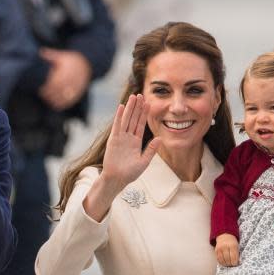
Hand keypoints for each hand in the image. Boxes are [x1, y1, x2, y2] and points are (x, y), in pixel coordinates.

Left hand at [38, 48, 91, 110]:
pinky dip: (62, 105)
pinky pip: (70, 101)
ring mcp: (75, 88)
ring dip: (54, 101)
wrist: (88, 63)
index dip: (46, 89)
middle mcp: (70, 81)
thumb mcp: (62, 55)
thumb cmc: (71, 60)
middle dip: (48, 95)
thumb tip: (40, 51)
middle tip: (42, 95)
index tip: (40, 90)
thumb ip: (51, 55)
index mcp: (65, 73)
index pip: (53, 84)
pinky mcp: (78, 93)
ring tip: (48, 100)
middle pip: (57, 92)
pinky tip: (56, 105)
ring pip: (63, 98)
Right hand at [82, 94, 158, 220]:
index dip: (144, 114)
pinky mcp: (113, 140)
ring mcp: (120, 138)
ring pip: (126, 119)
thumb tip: (160, 138)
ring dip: (130, 108)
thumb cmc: (129, 173)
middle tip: (141, 94)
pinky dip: (119, 117)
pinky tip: (122, 107)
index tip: (148, 103)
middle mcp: (128, 138)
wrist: (117, 180)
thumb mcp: (144, 162)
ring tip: (133, 97)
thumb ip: (151, 149)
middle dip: (137, 107)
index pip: (141, 124)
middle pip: (133, 119)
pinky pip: (117, 126)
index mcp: (136, 142)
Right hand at [215, 233, 239, 266]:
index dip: (235, 262)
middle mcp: (225, 247)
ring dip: (226, 264)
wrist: (225, 236)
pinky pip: (218, 258)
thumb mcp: (237, 246)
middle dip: (230, 264)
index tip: (236, 264)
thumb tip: (237, 262)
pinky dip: (221, 262)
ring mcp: (220, 249)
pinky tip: (224, 263)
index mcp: (233, 245)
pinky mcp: (216, 250)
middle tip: (232, 265)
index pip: (234, 257)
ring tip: (228, 264)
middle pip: (228, 259)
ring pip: (222, 260)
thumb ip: (237, 254)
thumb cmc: (232, 242)